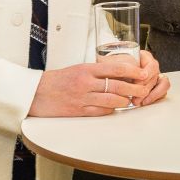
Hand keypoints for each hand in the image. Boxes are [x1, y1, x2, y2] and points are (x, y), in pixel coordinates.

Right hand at [29, 51, 170, 116]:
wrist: (35, 93)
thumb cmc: (57, 80)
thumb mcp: (77, 69)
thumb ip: (96, 71)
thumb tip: (116, 74)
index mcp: (86, 69)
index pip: (115, 68)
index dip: (133, 71)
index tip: (143, 73)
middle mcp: (86, 83)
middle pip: (117, 86)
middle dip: (135, 88)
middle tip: (144, 89)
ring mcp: (83, 98)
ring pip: (112, 100)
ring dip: (124, 101)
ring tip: (131, 100)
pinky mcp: (79, 111)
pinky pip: (101, 111)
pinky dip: (111, 110)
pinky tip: (115, 108)